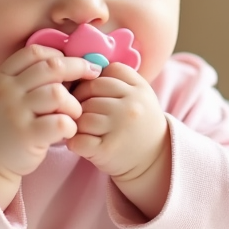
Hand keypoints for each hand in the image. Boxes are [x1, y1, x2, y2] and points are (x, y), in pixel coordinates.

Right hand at [0, 45, 101, 207]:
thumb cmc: (4, 125)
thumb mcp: (5, 95)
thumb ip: (27, 79)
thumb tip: (69, 63)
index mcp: (1, 77)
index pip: (34, 52)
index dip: (59, 53)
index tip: (73, 62)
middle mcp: (6, 92)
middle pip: (51, 67)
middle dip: (78, 67)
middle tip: (92, 75)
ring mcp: (15, 113)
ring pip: (57, 93)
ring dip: (73, 103)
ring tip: (73, 114)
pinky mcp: (26, 136)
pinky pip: (60, 122)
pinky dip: (71, 125)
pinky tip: (67, 131)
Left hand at [70, 63, 170, 217]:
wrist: (153, 160)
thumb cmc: (137, 123)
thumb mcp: (138, 95)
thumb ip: (117, 79)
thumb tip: (82, 68)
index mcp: (139, 89)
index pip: (104, 73)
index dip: (91, 81)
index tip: (90, 93)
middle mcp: (131, 106)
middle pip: (89, 92)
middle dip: (80, 101)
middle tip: (81, 112)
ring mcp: (119, 128)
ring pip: (82, 115)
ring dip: (77, 122)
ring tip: (83, 128)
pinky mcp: (107, 150)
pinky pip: (78, 139)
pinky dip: (74, 141)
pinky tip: (81, 143)